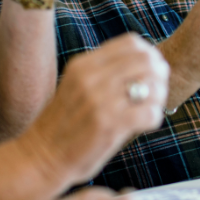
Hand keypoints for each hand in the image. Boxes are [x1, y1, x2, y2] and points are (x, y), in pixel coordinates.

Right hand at [19, 34, 168, 181]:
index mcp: (83, 64)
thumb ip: (103, 72)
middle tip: (157, 93)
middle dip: (160, 76)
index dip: (149, 55)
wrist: (40, 157)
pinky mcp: (108, 125)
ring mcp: (99, 101)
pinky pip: (150, 112)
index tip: (150, 72)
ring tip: (150, 109)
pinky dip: (154, 118)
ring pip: (152, 85)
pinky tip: (144, 125)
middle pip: (146, 60)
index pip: (132, 42)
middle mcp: (91, 78)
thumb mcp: (77, 86)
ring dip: (159, 98)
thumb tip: (145, 61)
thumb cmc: (64, 124)